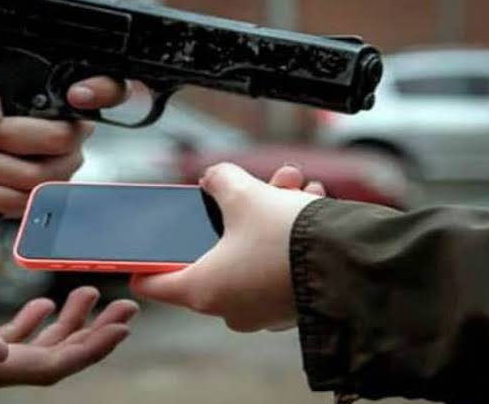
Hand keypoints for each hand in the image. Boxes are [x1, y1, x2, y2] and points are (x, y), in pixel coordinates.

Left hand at [0, 50, 127, 216]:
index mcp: (55, 92)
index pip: (108, 88)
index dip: (105, 90)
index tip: (77, 94)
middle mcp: (68, 130)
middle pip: (61, 139)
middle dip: (4, 138)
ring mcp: (58, 168)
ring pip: (37, 176)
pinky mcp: (38, 200)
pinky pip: (22, 204)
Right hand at [0, 286, 137, 392]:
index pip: (46, 367)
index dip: (89, 349)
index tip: (123, 326)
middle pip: (51, 358)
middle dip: (93, 334)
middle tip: (125, 307)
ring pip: (34, 347)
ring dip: (67, 323)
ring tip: (92, 293)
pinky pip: (8, 339)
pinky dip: (32, 322)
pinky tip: (44, 304)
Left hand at [131, 163, 321, 331]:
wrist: (352, 263)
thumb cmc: (289, 238)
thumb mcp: (244, 195)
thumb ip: (220, 180)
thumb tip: (215, 178)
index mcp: (202, 289)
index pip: (152, 282)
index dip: (142, 260)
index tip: (137, 248)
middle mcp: (229, 308)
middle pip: (210, 253)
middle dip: (229, 214)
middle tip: (246, 188)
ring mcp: (260, 311)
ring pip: (248, 253)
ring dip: (265, 215)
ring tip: (290, 184)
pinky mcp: (288, 306)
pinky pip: (275, 264)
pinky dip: (284, 235)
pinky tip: (306, 203)